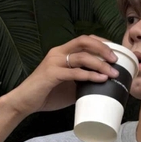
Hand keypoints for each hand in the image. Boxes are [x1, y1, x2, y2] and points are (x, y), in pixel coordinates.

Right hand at [2, 35, 119, 114]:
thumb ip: (83, 81)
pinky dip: (89, 75)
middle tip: (115, 60)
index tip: (115, 51)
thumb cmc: (47, 93)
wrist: (25, 102)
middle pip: (84, 41)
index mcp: (62, 52)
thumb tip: (104, 86)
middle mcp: (58, 52)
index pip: (85, 39)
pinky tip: (100, 79)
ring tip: (112, 72)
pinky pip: (74, 72)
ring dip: (100, 64)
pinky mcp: (51, 74)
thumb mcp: (69, 85)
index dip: (101, 42)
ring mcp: (54, 62)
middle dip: (103, 48)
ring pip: (82, 56)